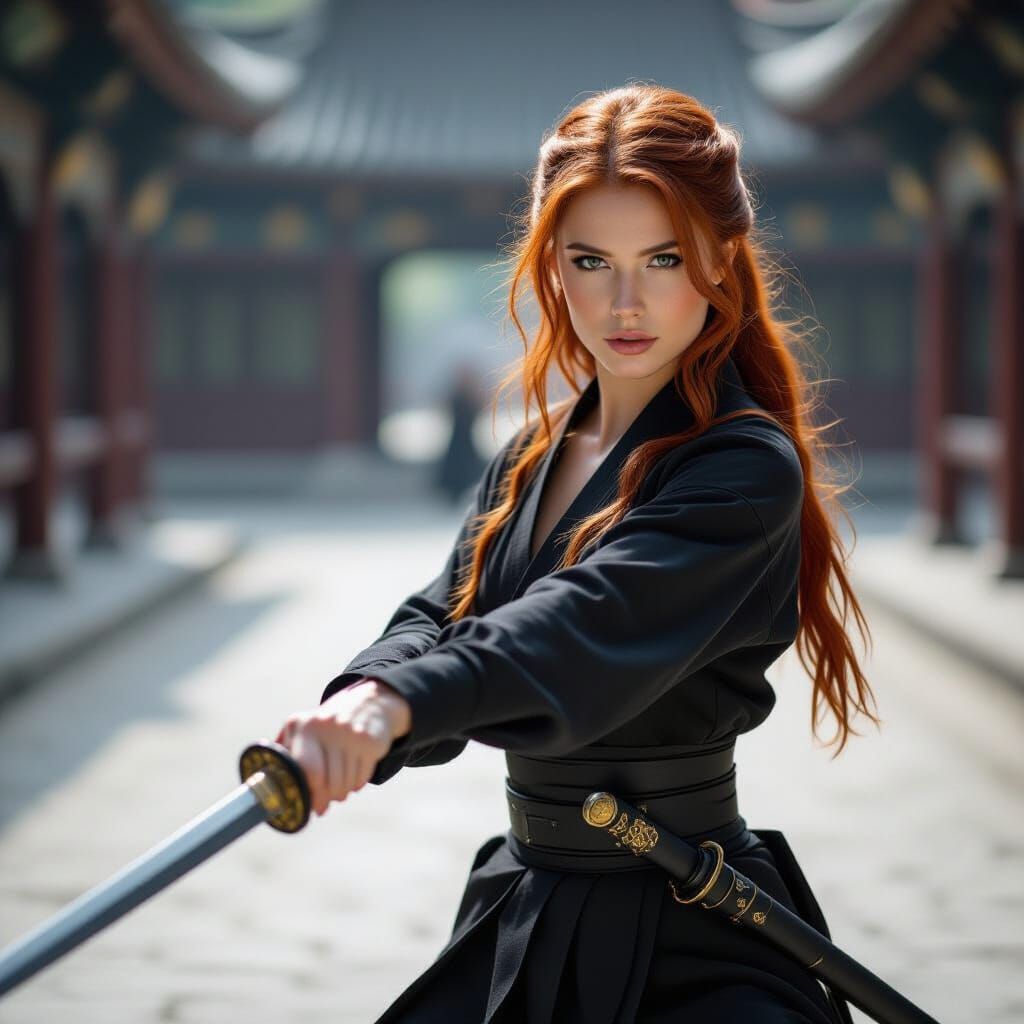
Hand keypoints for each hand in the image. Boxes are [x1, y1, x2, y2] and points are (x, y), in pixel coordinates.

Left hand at [274, 679, 412, 816]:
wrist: (365, 703)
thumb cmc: (323, 725)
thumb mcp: (300, 728)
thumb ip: (284, 752)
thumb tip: (270, 784)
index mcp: (306, 726)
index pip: (308, 769)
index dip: (310, 793)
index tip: (309, 804)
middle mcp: (329, 727)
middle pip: (329, 782)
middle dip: (326, 799)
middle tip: (323, 804)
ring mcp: (352, 734)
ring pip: (346, 783)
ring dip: (341, 794)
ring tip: (338, 791)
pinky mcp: (370, 741)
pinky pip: (363, 778)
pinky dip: (356, 785)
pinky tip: (352, 778)